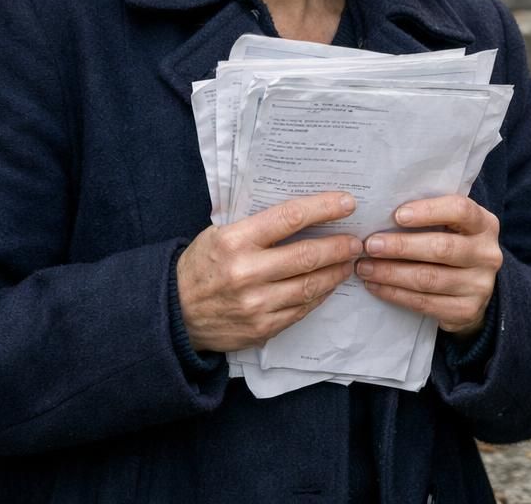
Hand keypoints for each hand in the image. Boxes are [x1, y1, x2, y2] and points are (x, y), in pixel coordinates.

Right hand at [177, 191, 362, 352]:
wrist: (173, 313)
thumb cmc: (201, 265)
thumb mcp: (219, 233)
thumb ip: (256, 223)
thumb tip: (303, 210)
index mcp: (235, 240)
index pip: (290, 217)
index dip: (324, 208)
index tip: (347, 203)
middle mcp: (247, 272)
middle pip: (308, 255)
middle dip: (340, 245)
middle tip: (357, 240)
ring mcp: (256, 304)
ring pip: (311, 285)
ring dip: (336, 271)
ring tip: (349, 261)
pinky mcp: (262, 328)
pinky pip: (302, 308)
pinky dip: (320, 294)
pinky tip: (328, 284)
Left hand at [356, 195, 501, 337]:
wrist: (473, 288)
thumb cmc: (452, 245)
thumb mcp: (452, 226)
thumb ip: (429, 216)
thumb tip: (382, 210)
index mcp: (485, 224)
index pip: (460, 210)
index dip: (429, 211)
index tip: (397, 215)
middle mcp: (487, 254)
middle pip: (441, 248)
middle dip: (401, 246)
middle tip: (370, 245)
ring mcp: (480, 285)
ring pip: (429, 279)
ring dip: (391, 273)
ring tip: (365, 267)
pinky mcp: (466, 311)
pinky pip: (424, 303)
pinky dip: (395, 294)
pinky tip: (376, 286)